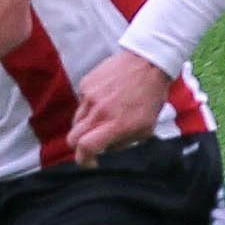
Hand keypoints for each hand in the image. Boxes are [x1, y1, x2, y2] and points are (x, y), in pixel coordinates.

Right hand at [68, 49, 172, 166]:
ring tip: (101, 119)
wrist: (148, 62)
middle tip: (90, 146)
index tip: (90, 162)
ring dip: (84, 126)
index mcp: (115, 124)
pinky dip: (89, 107)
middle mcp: (99, 111)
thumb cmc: (151, 96)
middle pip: (72, 138)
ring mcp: (90, 96)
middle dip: (79, 147)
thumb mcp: (146, 128)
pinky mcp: (87, 83)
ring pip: (76, 121)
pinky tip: (104, 101)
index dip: (84, 160)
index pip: (85, 148)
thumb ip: (124, 142)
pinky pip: (81, 103)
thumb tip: (106, 150)